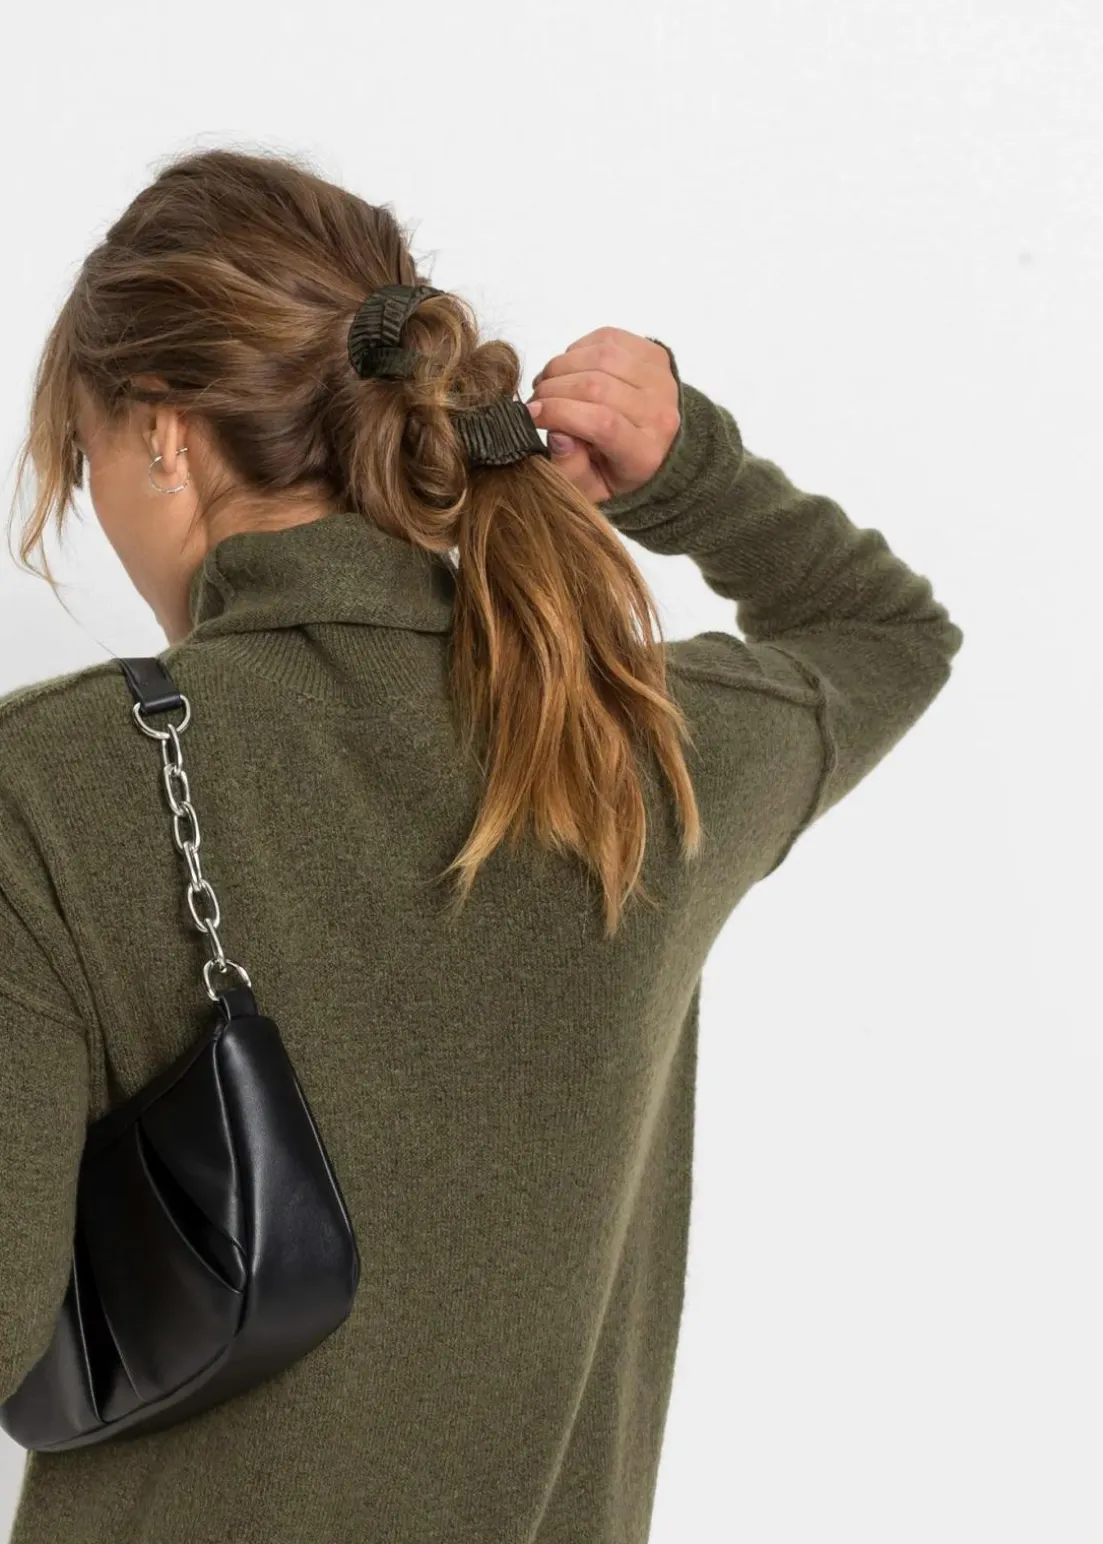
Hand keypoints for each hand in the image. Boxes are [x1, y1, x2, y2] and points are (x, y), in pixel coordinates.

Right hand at [525, 328, 679, 503]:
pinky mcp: (655, 354)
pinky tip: (570, 369)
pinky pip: (608, 338)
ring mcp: (661, 380)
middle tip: (535, 402)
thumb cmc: (617, 468)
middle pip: (598, 387)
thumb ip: (571, 469)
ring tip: (547, 384)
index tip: (532, 414)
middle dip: (553, 389)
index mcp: (645, 454)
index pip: (603, 423)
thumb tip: (558, 434)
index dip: (560, 412)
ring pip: (601, 356)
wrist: (659, 446)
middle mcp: (661, 414)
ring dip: (561, 366)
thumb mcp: (591, 487)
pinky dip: (578, 350)